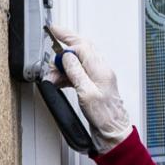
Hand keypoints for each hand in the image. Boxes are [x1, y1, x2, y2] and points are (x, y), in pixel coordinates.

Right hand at [47, 25, 132, 152]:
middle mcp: (101, 71)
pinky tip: (59, 80)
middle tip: (51, 44)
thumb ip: (76, 72)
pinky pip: (79, 74)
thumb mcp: (86, 93)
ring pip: (78, 62)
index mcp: (101, 69)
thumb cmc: (105, 117)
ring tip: (51, 74)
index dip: (67, 37)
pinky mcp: (94, 87)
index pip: (82, 45)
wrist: (113, 134)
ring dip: (63, 65)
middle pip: (82, 49)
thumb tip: (67, 56)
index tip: (53, 31)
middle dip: (65, 46)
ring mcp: (98, 78)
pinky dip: (67, 75)